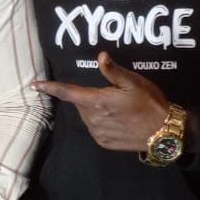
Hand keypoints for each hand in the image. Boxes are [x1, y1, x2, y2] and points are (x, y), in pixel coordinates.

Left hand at [32, 51, 168, 150]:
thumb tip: (100, 56)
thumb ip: (114, 71)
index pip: (68, 93)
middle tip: (112, 95)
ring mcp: (98, 133)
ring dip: (94, 109)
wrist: (164, 133)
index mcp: (98, 101)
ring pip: (87, 115)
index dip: (50, 88)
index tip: (34, 86)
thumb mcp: (134, 82)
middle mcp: (93, 119)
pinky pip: (94, 128)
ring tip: (118, 108)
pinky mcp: (104, 143)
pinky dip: (100, 122)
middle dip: (89, 96)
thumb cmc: (150, 103)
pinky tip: (117, 120)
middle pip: (80, 103)